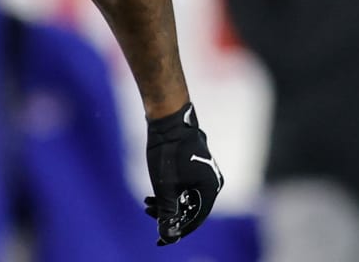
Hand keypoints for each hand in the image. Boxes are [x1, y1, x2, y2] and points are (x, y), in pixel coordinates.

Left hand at [144, 102, 222, 245]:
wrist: (169, 119)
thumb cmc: (168, 152)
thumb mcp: (165, 187)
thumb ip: (167, 212)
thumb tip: (167, 235)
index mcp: (210, 189)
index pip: (195, 219)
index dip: (177, 231)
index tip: (161, 239)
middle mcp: (212, 182)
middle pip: (191, 208)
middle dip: (169, 214)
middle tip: (149, 215)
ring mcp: (205, 172)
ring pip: (186, 196)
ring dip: (167, 203)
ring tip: (147, 203)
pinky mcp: (196, 164)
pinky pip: (185, 186)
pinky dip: (170, 192)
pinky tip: (153, 193)